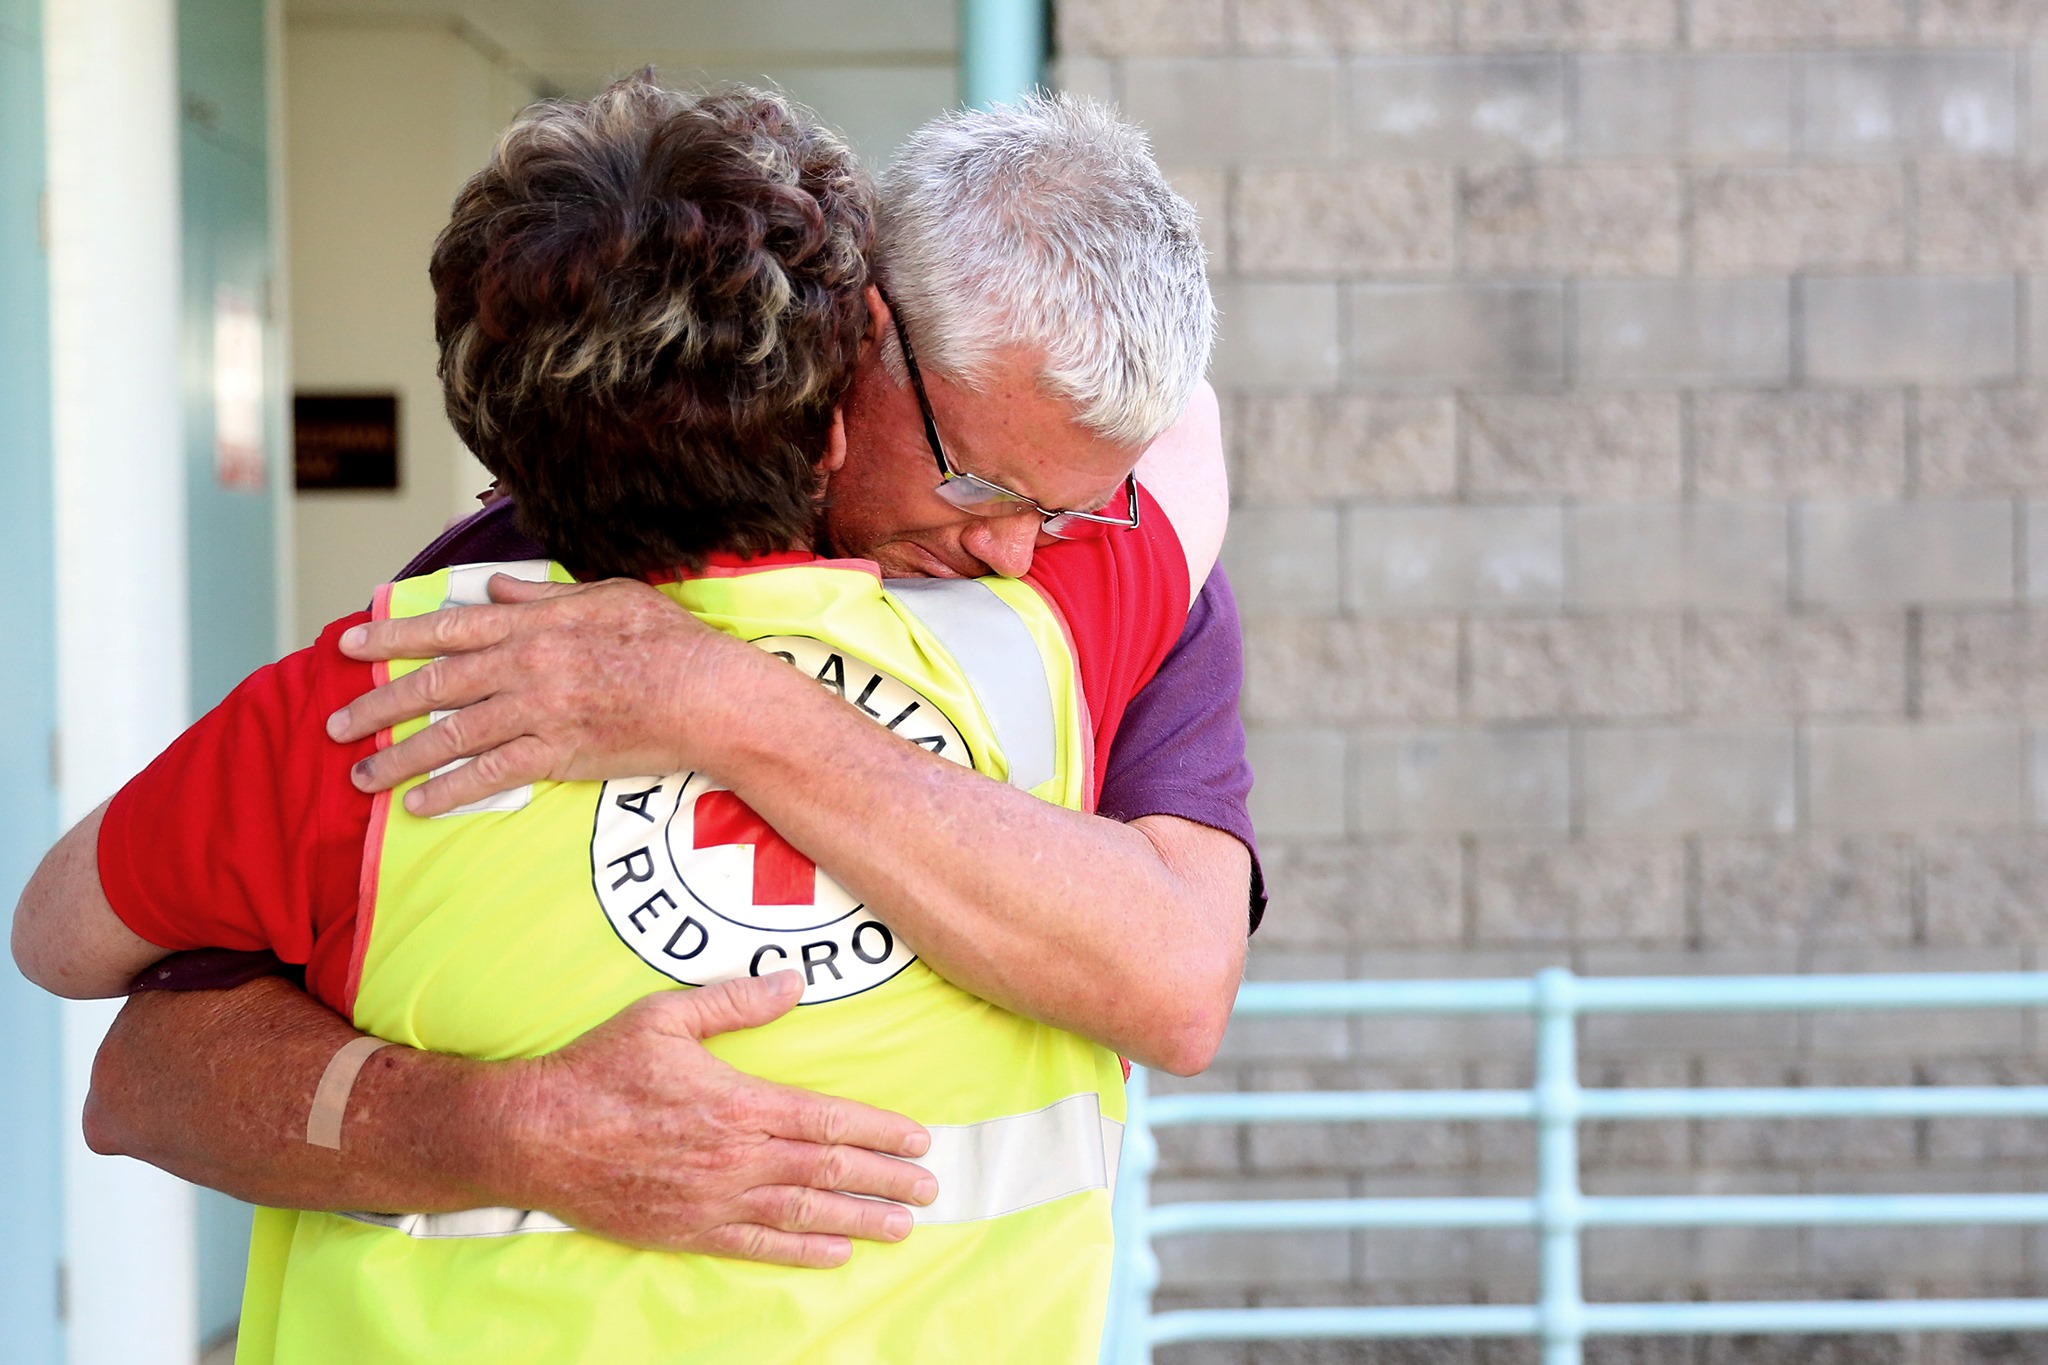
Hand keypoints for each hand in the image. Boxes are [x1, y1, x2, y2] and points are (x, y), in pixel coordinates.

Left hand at [327, 574, 764, 814]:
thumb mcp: (610, 596)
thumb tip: (499, 588)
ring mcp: (538, 712)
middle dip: (376, 704)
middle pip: (433, 686)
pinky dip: (449, 790)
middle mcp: (525, 667)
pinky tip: (417, 803)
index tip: (349, 644)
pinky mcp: (557, 754)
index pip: (448, 629)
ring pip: (451, 734)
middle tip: (334, 723)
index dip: (393, 637)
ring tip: (361, 773)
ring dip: (399, 756)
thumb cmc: (670, 642)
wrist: (710, 696)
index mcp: (534, 625)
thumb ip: (546, 596)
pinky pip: (489, 775)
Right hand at [488, 970, 934, 1265]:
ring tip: (902, 1227)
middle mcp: (736, 1157)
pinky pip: (757, 1245)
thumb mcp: (666, 1017)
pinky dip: (801, 1252)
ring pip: (803, 1214)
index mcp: (738, 1102)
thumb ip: (736, 1000)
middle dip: (885, 1181)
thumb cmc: (599, 1069)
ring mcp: (713, 1200)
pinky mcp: (688, 1230)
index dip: (879, 1131)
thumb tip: (795, 979)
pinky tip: (835, 1252)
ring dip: (859, 1221)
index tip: (918, 1139)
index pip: (828, 1120)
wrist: (534, 1135)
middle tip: (929, 1190)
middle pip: (828, 1172)